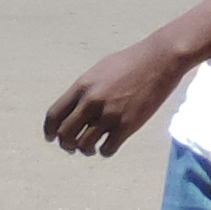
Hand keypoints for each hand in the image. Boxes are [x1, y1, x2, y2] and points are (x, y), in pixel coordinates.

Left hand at [43, 31, 195, 158]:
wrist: (161, 59)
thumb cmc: (131, 62)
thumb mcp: (100, 70)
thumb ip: (85, 90)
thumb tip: (74, 112)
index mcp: (82, 86)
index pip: (54, 116)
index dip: (49, 131)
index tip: (52, 138)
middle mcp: (92, 101)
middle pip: (65, 135)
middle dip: (66, 144)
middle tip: (72, 146)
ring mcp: (109, 114)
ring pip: (84, 145)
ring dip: (85, 150)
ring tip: (91, 147)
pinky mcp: (127, 125)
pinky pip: (107, 149)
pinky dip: (105, 151)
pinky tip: (109, 144)